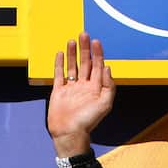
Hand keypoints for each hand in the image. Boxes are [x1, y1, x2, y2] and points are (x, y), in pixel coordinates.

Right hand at [48, 32, 115, 157]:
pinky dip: (60, 64)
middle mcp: (84, 86)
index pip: (98, 67)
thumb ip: (108, 85)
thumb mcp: (105, 104)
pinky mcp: (59, 91)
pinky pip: (59, 74)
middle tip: (84, 35)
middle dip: (85, 49)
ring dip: (73, 54)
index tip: (96, 41)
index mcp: (96, 88)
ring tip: (72, 41)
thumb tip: (108, 67)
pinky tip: (61, 54)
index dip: (97, 54)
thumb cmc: (88, 121)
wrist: (69, 133)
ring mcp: (71, 88)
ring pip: (72, 66)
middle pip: (85, 63)